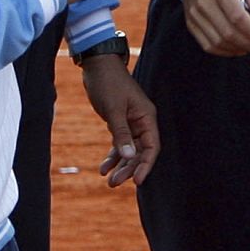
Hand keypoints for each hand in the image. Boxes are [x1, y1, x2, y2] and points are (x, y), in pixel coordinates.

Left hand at [81, 54, 160, 186]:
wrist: (98, 66)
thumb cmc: (108, 84)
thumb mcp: (113, 109)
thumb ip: (121, 133)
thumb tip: (128, 156)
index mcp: (147, 117)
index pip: (152, 147)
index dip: (146, 165)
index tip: (137, 182)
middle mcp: (142, 122)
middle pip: (140, 152)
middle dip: (130, 168)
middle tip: (114, 183)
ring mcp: (131, 123)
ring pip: (130, 150)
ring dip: (121, 165)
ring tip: (109, 181)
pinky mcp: (120, 122)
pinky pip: (120, 143)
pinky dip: (113, 155)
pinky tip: (104, 168)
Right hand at [182, 0, 249, 57]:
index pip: (237, 17)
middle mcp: (204, 3)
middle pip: (227, 32)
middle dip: (249, 45)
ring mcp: (195, 15)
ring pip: (217, 42)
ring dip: (238, 50)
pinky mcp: (191, 24)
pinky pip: (207, 45)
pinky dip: (224, 51)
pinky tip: (238, 49)